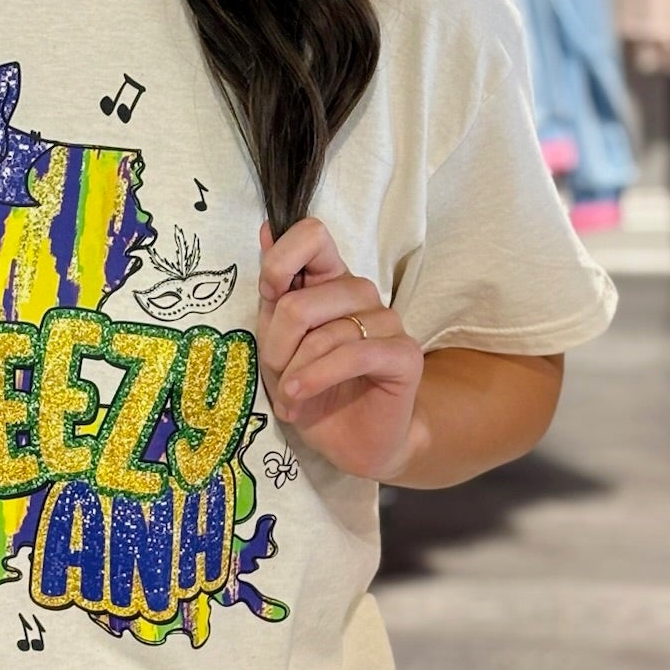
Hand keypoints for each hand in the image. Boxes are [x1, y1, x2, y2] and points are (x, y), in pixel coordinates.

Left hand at [255, 217, 425, 480]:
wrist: (349, 441)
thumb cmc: (312, 388)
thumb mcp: (278, 339)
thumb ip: (276, 287)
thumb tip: (266, 228)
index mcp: (330, 281)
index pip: (313, 234)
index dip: (282, 260)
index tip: (270, 293)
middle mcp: (361, 294)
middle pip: (305, 299)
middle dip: (278, 344)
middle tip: (277, 374)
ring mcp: (387, 322)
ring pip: (326, 333)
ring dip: (296, 372)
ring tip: (291, 398)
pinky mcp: (403, 354)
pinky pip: (354, 355)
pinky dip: (319, 378)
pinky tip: (301, 398)